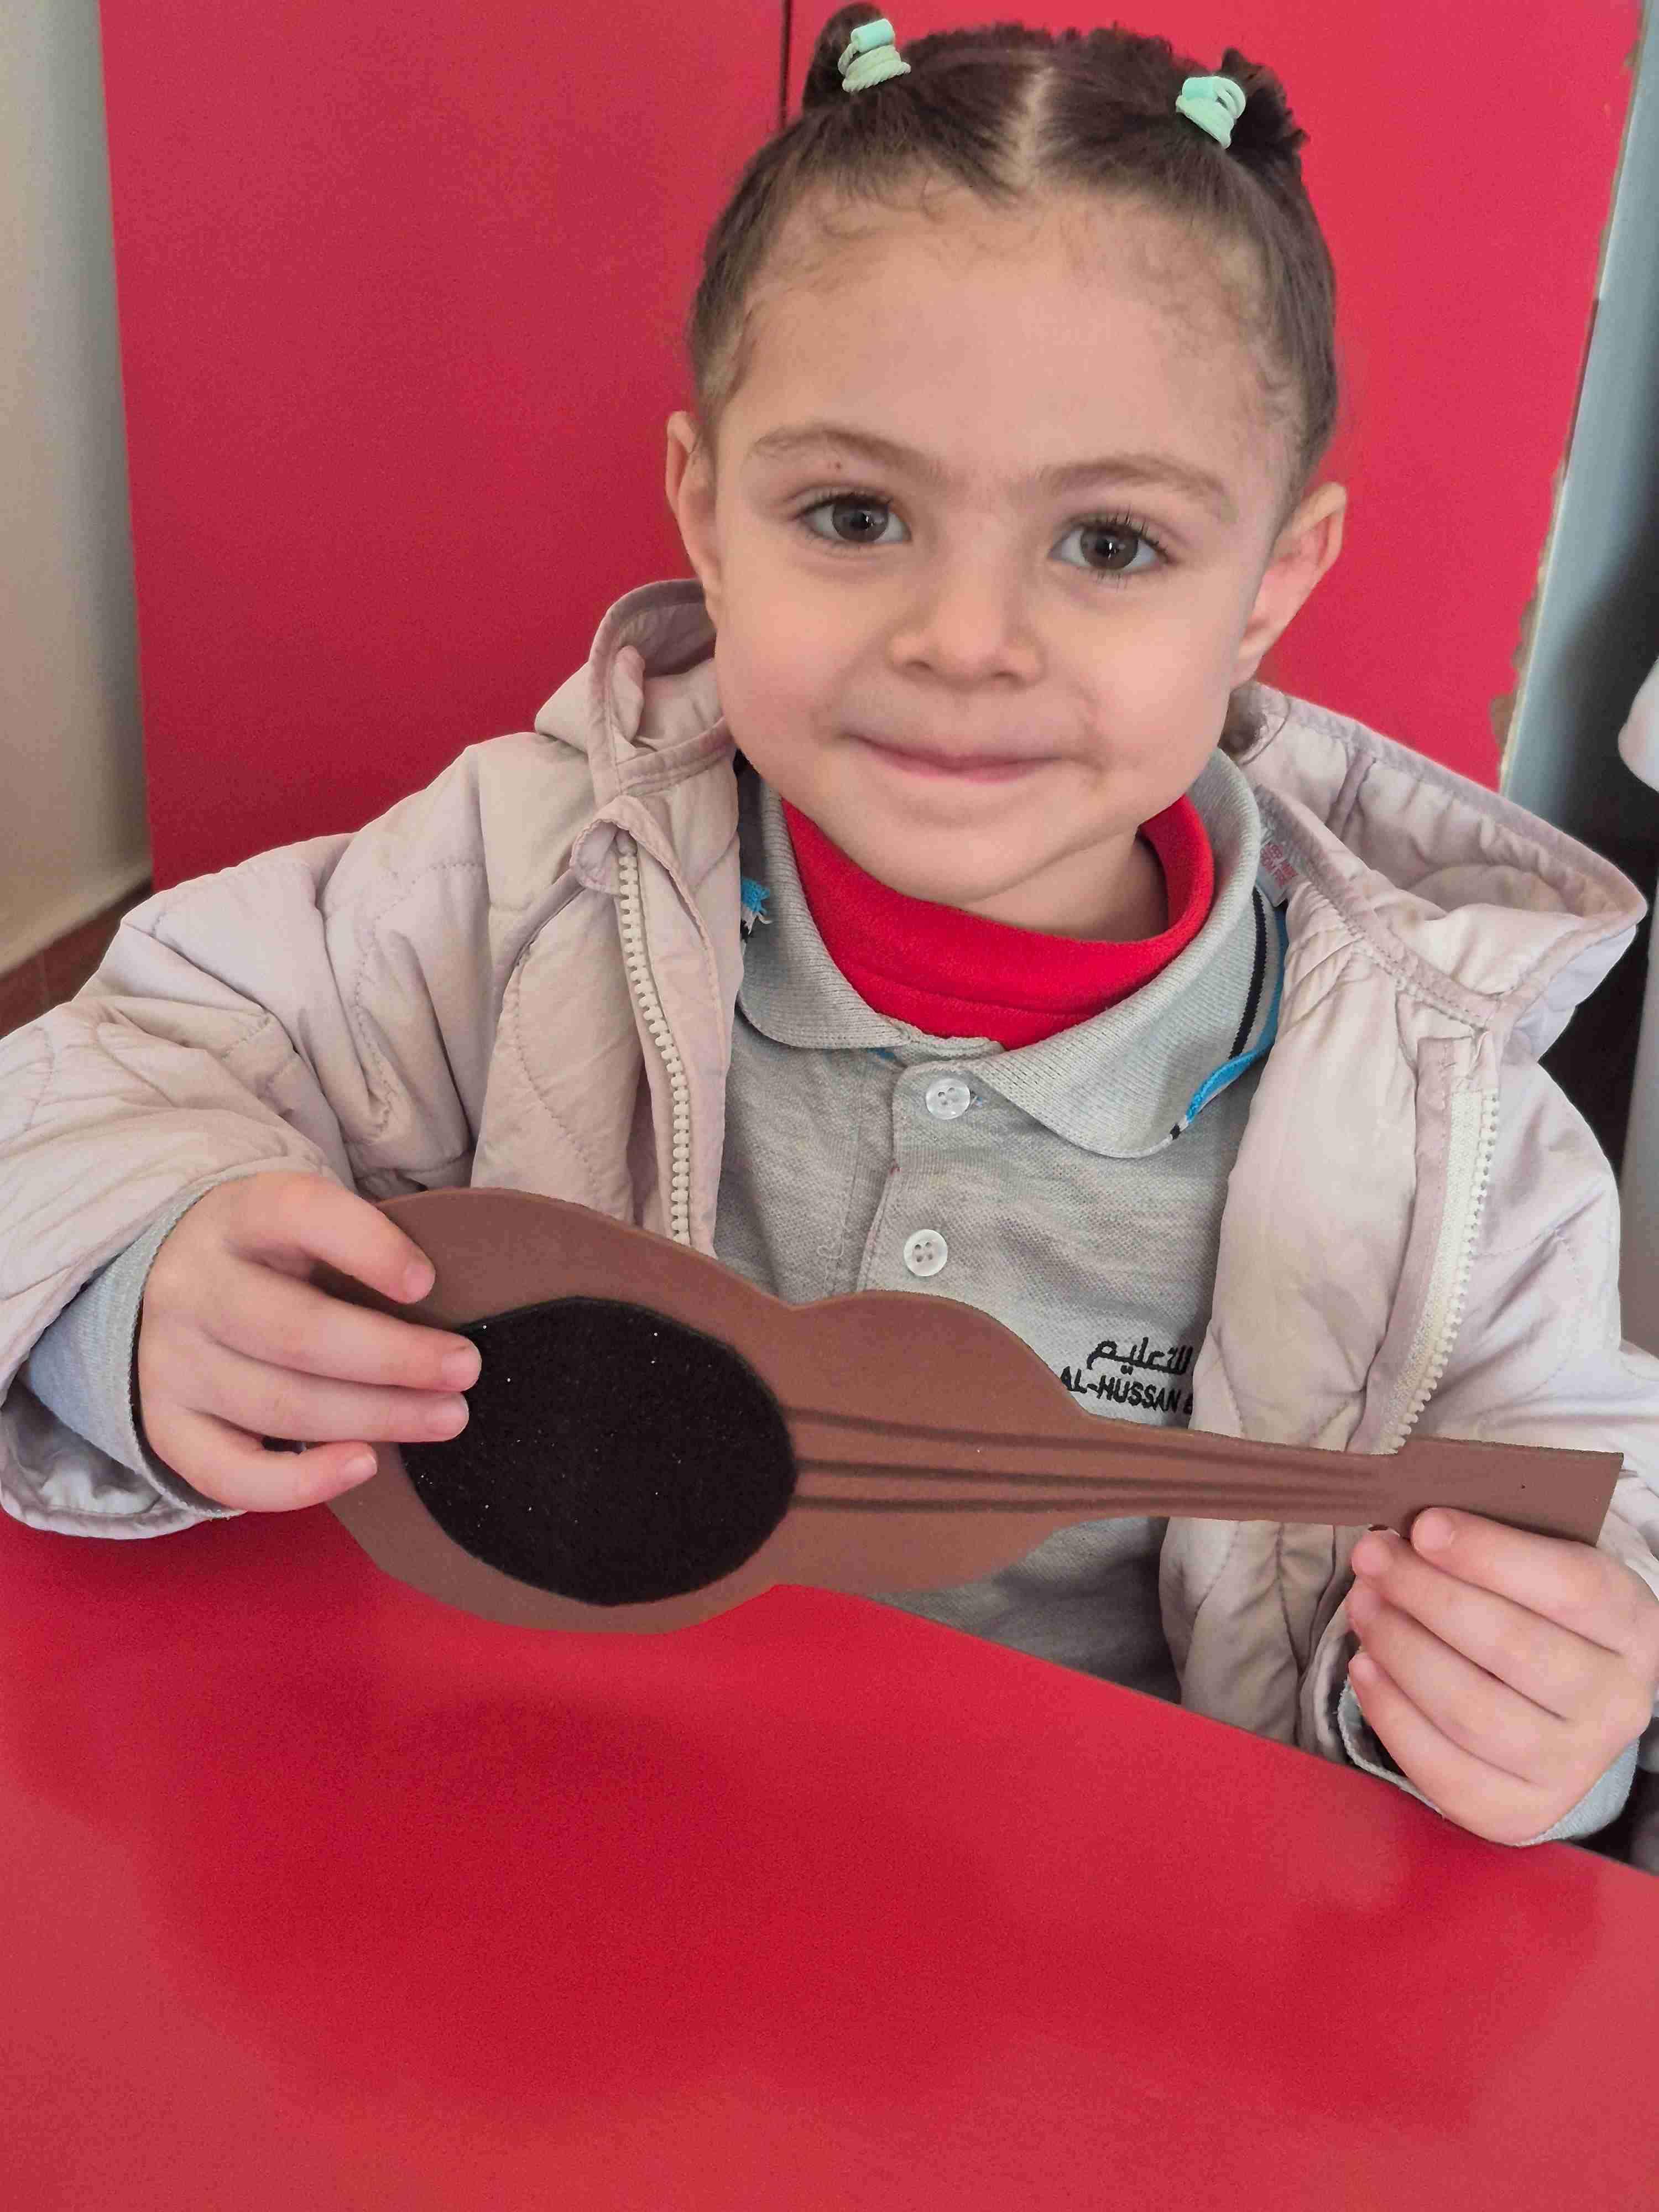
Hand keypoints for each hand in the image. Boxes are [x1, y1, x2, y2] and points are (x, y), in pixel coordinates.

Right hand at [137, 1170, 481, 1511]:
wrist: (169, 1285)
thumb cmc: (271, 1257)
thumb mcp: (304, 1226)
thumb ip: (356, 1249)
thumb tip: (446, 1307)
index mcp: (236, 1217)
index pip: (298, 1215)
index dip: (367, 1247)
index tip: (426, 1283)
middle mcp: (191, 1287)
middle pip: (298, 1331)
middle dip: (395, 1357)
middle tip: (464, 1369)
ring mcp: (169, 1362)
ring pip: (281, 1404)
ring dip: (376, 1417)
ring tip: (446, 1417)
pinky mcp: (165, 1426)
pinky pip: (230, 1473)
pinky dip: (301, 1482)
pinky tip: (365, 1464)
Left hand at [1344, 1508, 1658, 1844]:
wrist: (1567, 1703)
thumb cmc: (1542, 1613)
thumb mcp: (1544, 1566)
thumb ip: (1492, 1548)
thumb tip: (1411, 1532)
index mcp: (1632, 1626)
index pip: (1570, 1587)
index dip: (1489, 1554)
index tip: (1423, 1525)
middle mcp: (1616, 1703)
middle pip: (1512, 1648)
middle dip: (1426, 1594)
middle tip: (1372, 1557)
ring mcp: (1572, 1767)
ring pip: (1471, 1710)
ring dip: (1400, 1648)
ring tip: (1363, 1605)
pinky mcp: (1519, 1812)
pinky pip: (1442, 1769)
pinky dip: (1391, 1712)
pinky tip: (1365, 1664)